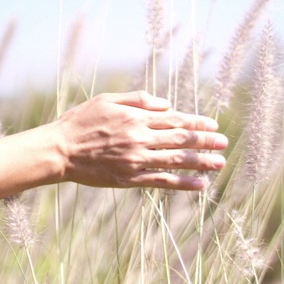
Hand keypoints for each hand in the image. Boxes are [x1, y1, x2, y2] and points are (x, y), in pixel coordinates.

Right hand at [51, 91, 227, 189]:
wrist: (59, 150)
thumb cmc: (80, 122)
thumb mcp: (106, 99)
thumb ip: (137, 99)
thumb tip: (166, 104)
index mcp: (136, 117)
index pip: (175, 119)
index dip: (197, 122)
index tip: (214, 125)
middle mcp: (140, 137)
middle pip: (181, 138)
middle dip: (205, 141)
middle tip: (224, 143)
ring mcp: (136, 159)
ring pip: (176, 160)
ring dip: (201, 161)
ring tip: (220, 163)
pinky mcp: (130, 178)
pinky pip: (162, 181)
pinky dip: (183, 183)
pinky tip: (200, 184)